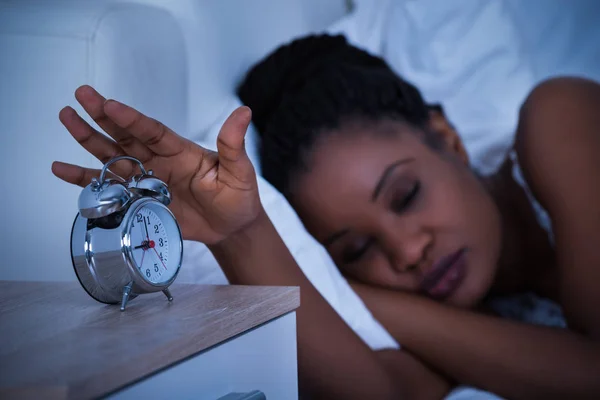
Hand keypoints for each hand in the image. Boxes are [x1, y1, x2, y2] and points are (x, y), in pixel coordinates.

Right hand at [52, 85, 260, 243]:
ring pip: (111, 156)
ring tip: (66, 118)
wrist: (230, 228)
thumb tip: (243, 112)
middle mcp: (158, 160)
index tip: (111, 105)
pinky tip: (61, 168)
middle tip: (81, 94)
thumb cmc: (238, 197)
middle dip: (102, 117)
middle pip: (125, 136)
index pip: (152, 131)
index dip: (132, 119)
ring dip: (88, 139)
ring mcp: (145, 180)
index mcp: (180, 150)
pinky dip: (84, 180)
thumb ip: (233, 145)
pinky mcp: (138, 201)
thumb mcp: (240, 171)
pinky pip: (108, 189)